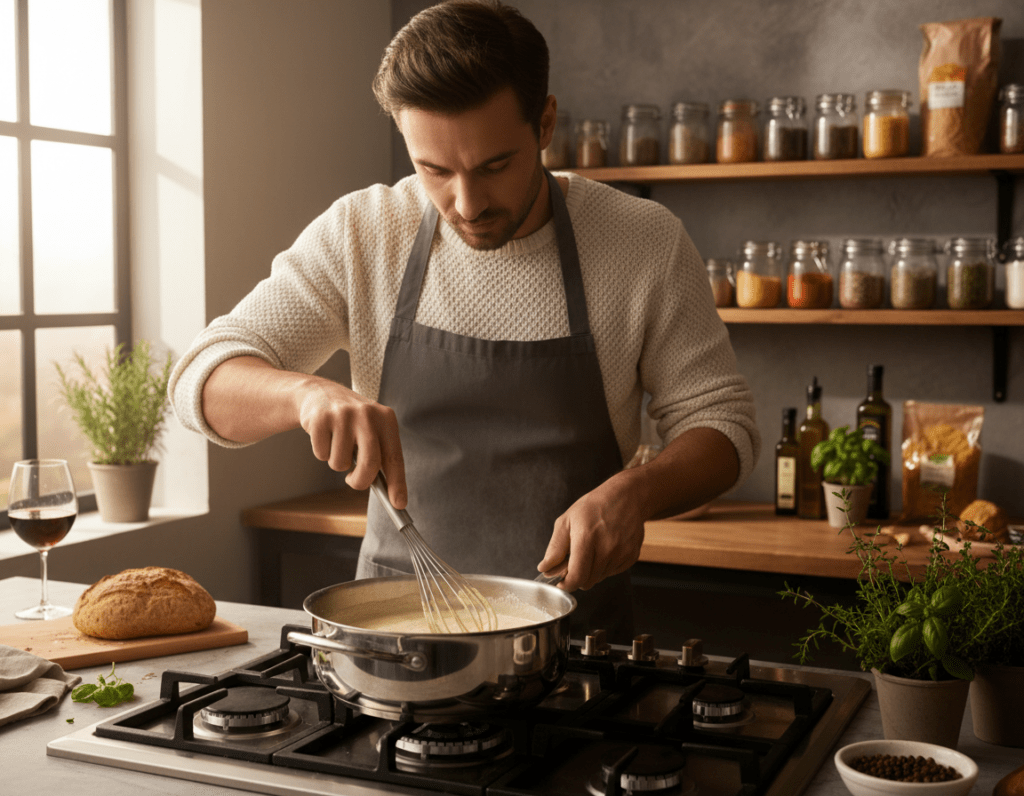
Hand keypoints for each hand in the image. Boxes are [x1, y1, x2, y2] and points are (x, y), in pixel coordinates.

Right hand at [296, 379, 406, 507]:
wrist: (321, 394)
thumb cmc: (352, 422)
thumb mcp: (371, 431)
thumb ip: (380, 456)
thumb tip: (390, 495)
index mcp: (386, 418)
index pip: (394, 457)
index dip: (397, 483)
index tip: (399, 504)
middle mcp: (367, 414)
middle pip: (370, 463)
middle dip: (360, 481)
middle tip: (353, 481)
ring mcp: (343, 415)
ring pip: (341, 463)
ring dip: (337, 463)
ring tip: (337, 445)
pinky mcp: (320, 418)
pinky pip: (322, 454)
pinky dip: (322, 453)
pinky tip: (325, 437)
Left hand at [537, 479, 644, 591]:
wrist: (626, 497)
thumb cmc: (594, 507)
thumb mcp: (567, 521)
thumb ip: (555, 548)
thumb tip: (545, 569)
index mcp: (587, 538)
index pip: (576, 577)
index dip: (566, 584)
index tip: (561, 581)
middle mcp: (607, 548)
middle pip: (587, 581)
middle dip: (577, 576)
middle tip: (575, 559)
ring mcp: (622, 553)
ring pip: (599, 578)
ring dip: (591, 571)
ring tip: (593, 549)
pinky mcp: (631, 557)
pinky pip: (612, 572)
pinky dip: (605, 566)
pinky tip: (605, 548)